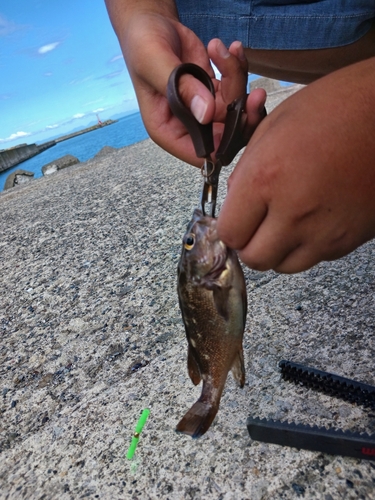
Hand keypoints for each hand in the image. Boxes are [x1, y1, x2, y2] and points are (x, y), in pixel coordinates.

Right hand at [105, 2, 265, 164]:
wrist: (150, 23)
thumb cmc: (142, 44)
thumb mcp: (155, 63)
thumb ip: (182, 89)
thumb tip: (207, 114)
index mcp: (168, 131)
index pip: (203, 154)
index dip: (225, 143)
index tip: (240, 115)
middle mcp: (187, 126)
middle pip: (227, 135)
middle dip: (243, 113)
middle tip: (255, 93)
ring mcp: (203, 110)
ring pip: (235, 109)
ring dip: (237, 80)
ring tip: (223, 51)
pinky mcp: (214, 92)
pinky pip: (236, 89)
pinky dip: (238, 68)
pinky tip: (230, 49)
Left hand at [217, 58, 374, 272]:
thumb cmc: (333, 108)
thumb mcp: (273, 127)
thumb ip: (245, 172)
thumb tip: (235, 205)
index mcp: (266, 179)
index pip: (230, 233)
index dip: (229, 227)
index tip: (235, 217)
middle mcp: (293, 213)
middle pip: (254, 259)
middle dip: (248, 243)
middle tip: (255, 224)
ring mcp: (324, 232)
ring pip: (283, 266)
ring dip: (275, 250)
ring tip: (283, 222)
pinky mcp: (348, 240)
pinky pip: (313, 258)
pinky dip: (304, 246)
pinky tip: (311, 218)